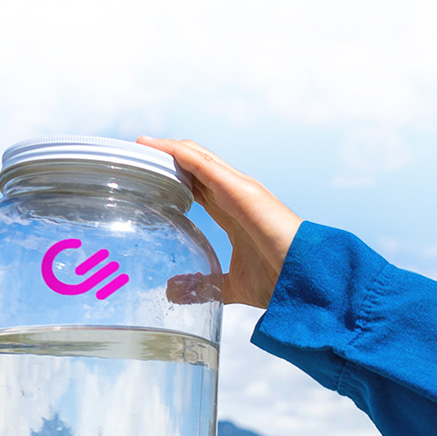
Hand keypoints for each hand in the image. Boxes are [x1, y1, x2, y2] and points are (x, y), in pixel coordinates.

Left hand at [138, 137, 303, 308]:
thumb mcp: (229, 285)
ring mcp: (238, 187)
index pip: (196, 183)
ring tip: (137, 145)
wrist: (305, 279)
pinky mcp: (239, 188)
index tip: (143, 174)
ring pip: (194, 156)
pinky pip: (200, 162)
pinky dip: (174, 152)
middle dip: (163, 157)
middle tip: (131, 155)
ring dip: (165, 148)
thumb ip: (204, 284)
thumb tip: (172, 290)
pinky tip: (152, 147)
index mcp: (234, 210)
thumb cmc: (278, 279)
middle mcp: (235, 193)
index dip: (172, 175)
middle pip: (192, 164)